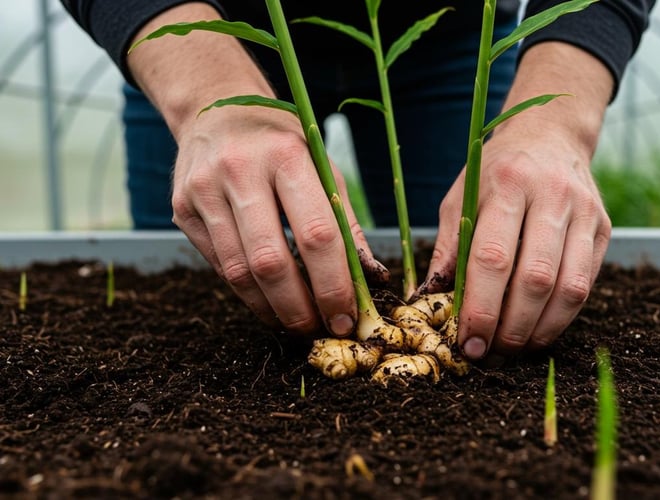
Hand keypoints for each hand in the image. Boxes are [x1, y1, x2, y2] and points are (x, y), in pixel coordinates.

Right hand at [171, 103, 373, 336]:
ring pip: (238, 271)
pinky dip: (247, 292)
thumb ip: (344, 222)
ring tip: (296, 324)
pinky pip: (218, 265)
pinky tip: (268, 302)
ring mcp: (203, 190)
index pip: (316, 234)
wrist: (217, 111)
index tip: (347, 317)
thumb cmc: (283, 144)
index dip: (334, 285)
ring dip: (271, 309)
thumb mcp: (322, 167)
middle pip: (271, 261)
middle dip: (299, 308)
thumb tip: (368, 279)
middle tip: (319, 330)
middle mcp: (239, 170)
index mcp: (286, 156)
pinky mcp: (181, 209)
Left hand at [421, 42, 614, 358]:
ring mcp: (585, 212)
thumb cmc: (495, 173)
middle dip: (511, 326)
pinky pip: (587, 284)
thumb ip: (448, 248)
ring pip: (570, 288)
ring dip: (540, 329)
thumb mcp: (461, 198)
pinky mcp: (604, 229)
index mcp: (507, 184)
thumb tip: (429, 300)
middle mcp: (552, 195)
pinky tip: (539, 328)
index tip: (467, 341)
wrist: (549, 136)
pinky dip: (562, 316)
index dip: (480, 307)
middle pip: (535, 278)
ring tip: (515, 347)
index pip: (493, 257)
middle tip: (491, 351)